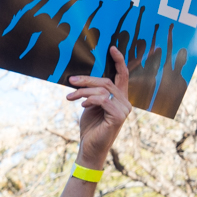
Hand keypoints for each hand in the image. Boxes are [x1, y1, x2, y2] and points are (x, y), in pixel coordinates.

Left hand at [66, 46, 131, 170]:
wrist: (89, 148)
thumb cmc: (90, 127)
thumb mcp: (90, 105)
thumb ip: (92, 92)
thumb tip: (80, 78)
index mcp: (120, 97)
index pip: (123, 75)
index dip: (119, 61)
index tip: (112, 48)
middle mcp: (125, 102)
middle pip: (106, 82)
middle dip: (86, 80)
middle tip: (71, 80)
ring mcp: (124, 110)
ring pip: (103, 90)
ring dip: (83, 91)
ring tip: (70, 97)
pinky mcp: (118, 117)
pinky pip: (103, 100)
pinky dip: (90, 100)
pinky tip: (82, 105)